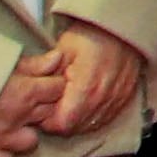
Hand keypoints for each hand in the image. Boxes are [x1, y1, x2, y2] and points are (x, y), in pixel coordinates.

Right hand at [0, 57, 58, 156]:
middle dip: (42, 106)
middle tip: (23, 99)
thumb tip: (58, 58)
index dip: (52, 84)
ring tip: (8, 122)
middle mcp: (17, 117)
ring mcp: (0, 138)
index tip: (41, 82)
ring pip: (31, 141)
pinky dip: (2, 153)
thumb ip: (30, 63)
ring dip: (23, 132)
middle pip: (49, 114)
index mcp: (22, 90)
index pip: (58, 89)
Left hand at [29, 18, 146, 137]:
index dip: (48, 121)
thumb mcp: (62, 50)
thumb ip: (46, 74)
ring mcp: (115, 101)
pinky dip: (91, 117)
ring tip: (68, 103)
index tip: (43, 109)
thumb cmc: (92, 35)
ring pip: (90, 126)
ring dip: (76, 120)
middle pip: (75, 128)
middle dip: (60, 121)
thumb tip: (33, 93)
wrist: (122, 28)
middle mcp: (102, 99)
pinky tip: (84, 104)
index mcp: (85, 88)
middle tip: (52, 105)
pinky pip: (104, 119)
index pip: (61, 124)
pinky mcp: (123, 100)